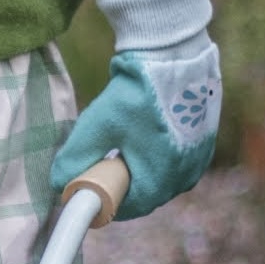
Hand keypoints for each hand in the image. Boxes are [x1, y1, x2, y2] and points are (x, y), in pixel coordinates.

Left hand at [48, 37, 220, 218]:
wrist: (173, 56)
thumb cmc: (135, 93)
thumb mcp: (96, 126)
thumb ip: (74, 159)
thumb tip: (59, 184)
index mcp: (160, 181)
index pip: (126, 207)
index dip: (103, 199)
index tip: (88, 186)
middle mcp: (184, 177)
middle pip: (145, 195)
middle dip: (121, 184)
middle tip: (103, 161)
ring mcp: (198, 161)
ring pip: (162, 179)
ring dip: (140, 169)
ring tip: (124, 143)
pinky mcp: (205, 143)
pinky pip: (177, 163)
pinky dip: (159, 156)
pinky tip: (145, 136)